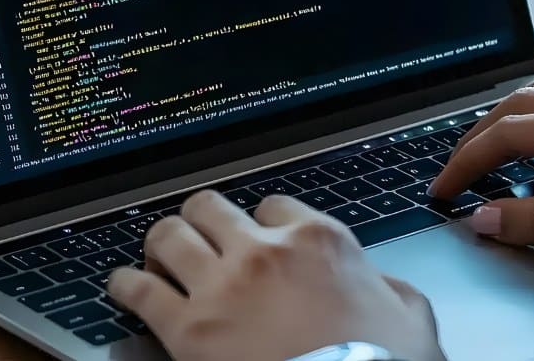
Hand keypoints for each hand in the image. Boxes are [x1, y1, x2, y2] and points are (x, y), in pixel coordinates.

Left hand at [106, 190, 445, 360]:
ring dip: (161, 242)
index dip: (262, 222)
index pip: (273, 205)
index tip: (257, 238)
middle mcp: (264, 251)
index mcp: (318, 240)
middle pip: (210, 207)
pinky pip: (139, 289)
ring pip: (169, 235)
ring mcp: (221, 286)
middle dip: (202, 220)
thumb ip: (389, 288)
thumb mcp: (411, 317)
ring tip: (156, 253)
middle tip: (198, 236)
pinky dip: (125, 284)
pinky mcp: (187, 329)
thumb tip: (381, 285)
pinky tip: (122, 285)